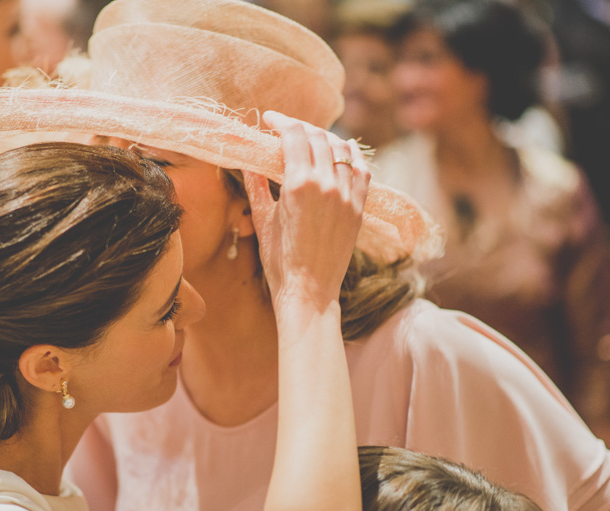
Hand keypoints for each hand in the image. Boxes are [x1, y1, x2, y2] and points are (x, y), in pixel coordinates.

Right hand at [249, 111, 368, 309]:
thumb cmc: (279, 261)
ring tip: (311, 138)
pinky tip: (344, 150)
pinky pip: (361, 170)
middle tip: (285, 128)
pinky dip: (352, 156)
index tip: (269, 119)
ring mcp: (347, 195)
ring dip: (325, 138)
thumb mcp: (262, 220)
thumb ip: (256, 186)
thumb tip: (247, 161)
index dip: (281, 122)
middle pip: (317, 137)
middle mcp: (327, 184)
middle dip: (300, 127)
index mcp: (299, 184)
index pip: (294, 136)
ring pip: (341, 149)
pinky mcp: (359, 208)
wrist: (309, 291)